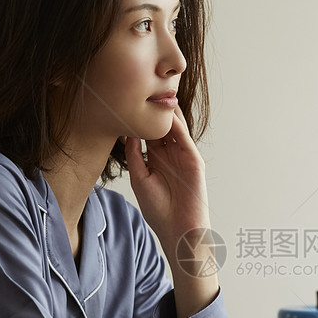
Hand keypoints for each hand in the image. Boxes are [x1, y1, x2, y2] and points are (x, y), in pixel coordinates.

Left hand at [125, 108, 217, 317]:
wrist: (179, 233)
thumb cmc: (160, 212)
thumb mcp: (140, 180)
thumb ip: (135, 157)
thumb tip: (126, 133)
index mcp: (157, 158)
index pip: (148, 131)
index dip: (138, 116)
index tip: (123, 99)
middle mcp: (171, 154)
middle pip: (162, 125)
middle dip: (153, 107)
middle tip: (140, 84)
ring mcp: (184, 156)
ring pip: (175, 128)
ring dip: (167, 111)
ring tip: (155, 90)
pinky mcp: (194, 162)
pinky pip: (185, 139)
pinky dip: (177, 126)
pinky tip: (167, 113)